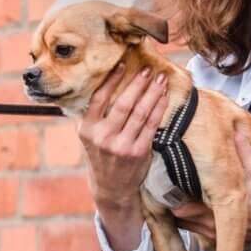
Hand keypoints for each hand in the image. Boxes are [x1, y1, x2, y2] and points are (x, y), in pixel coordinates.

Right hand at [79, 65, 167, 209]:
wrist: (112, 186)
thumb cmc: (102, 155)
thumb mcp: (89, 136)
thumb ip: (94, 115)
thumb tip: (104, 83)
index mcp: (87, 129)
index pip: (99, 98)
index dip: (111, 80)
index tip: (122, 64)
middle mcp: (103, 137)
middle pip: (123, 103)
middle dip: (138, 84)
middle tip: (148, 69)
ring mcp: (122, 145)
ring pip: (141, 113)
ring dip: (152, 93)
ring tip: (160, 80)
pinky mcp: (139, 152)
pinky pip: (152, 125)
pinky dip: (159, 109)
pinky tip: (164, 97)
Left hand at [176, 129, 250, 249]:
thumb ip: (243, 150)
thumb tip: (235, 131)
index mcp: (216, 208)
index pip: (178, 203)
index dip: (171, 190)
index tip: (171, 177)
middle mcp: (210, 224)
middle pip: (177, 214)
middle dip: (173, 199)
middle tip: (173, 184)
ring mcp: (213, 233)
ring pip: (184, 223)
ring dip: (182, 210)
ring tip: (185, 195)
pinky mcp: (218, 239)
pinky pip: (195, 230)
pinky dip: (192, 219)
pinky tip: (198, 208)